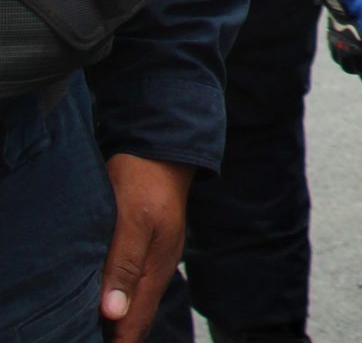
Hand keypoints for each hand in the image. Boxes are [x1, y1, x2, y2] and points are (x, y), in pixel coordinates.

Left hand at [99, 154, 190, 341]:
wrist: (162, 148)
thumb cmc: (145, 181)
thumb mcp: (133, 222)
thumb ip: (124, 267)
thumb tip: (113, 314)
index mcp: (157, 268)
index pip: (135, 324)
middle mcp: (159, 268)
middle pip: (137, 317)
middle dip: (116, 335)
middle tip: (88, 340)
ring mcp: (155, 257)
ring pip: (134, 301)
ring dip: (115, 319)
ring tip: (91, 331)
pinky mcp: (147, 246)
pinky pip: (132, 283)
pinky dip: (117, 298)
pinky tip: (102, 298)